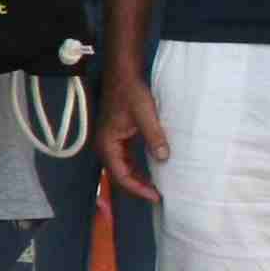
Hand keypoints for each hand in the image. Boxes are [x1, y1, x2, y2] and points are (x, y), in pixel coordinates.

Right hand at [98, 72, 167, 204]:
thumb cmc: (131, 93)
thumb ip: (154, 137)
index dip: (137, 188)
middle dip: (137, 187)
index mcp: (107, 144)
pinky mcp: (117, 136)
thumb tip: (164, 158)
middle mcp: (105, 146)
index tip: (155, 196)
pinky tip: (150, 169)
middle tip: (158, 196)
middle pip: (119, 174)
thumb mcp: (145, 114)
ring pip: (122, 167)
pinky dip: (136, 167)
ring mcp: (110, 141)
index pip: (120, 175)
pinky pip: (125, 158)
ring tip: (155, 187)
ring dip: (137, 178)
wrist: (123, 74)